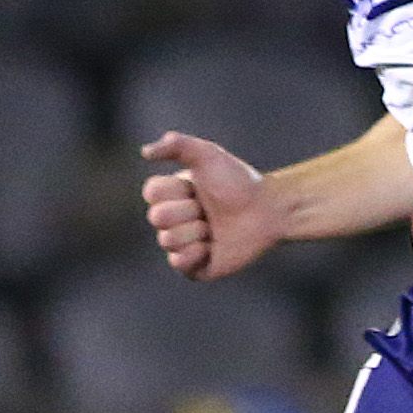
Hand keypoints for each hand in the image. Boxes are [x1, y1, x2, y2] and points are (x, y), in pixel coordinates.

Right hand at [139, 132, 281, 280]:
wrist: (268, 209)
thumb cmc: (239, 181)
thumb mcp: (208, 155)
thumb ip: (177, 145)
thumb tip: (145, 152)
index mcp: (170, 196)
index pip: (151, 193)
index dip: (177, 191)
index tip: (197, 188)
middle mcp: (172, 221)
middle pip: (158, 217)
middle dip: (189, 211)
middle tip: (209, 210)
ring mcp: (183, 244)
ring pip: (168, 240)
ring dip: (197, 231)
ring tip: (214, 227)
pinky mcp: (196, 267)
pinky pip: (179, 263)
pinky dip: (197, 253)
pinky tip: (213, 246)